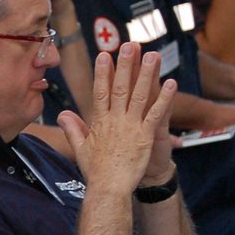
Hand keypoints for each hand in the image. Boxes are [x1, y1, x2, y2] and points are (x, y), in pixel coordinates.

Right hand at [56, 42, 177, 195]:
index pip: (100, 92)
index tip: (104, 56)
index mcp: (100, 123)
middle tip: (130, 45)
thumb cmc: (96, 172)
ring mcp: (130, 127)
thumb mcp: (81, 148)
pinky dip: (163, 98)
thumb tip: (64, 114)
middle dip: (125, 65)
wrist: (108, 189)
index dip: (103, 73)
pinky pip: (155, 113)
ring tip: (152, 55)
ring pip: (139, 95)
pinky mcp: (145, 136)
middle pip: (120, 88)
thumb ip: (73, 129)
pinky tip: (170, 82)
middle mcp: (115, 121)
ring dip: (146, 74)